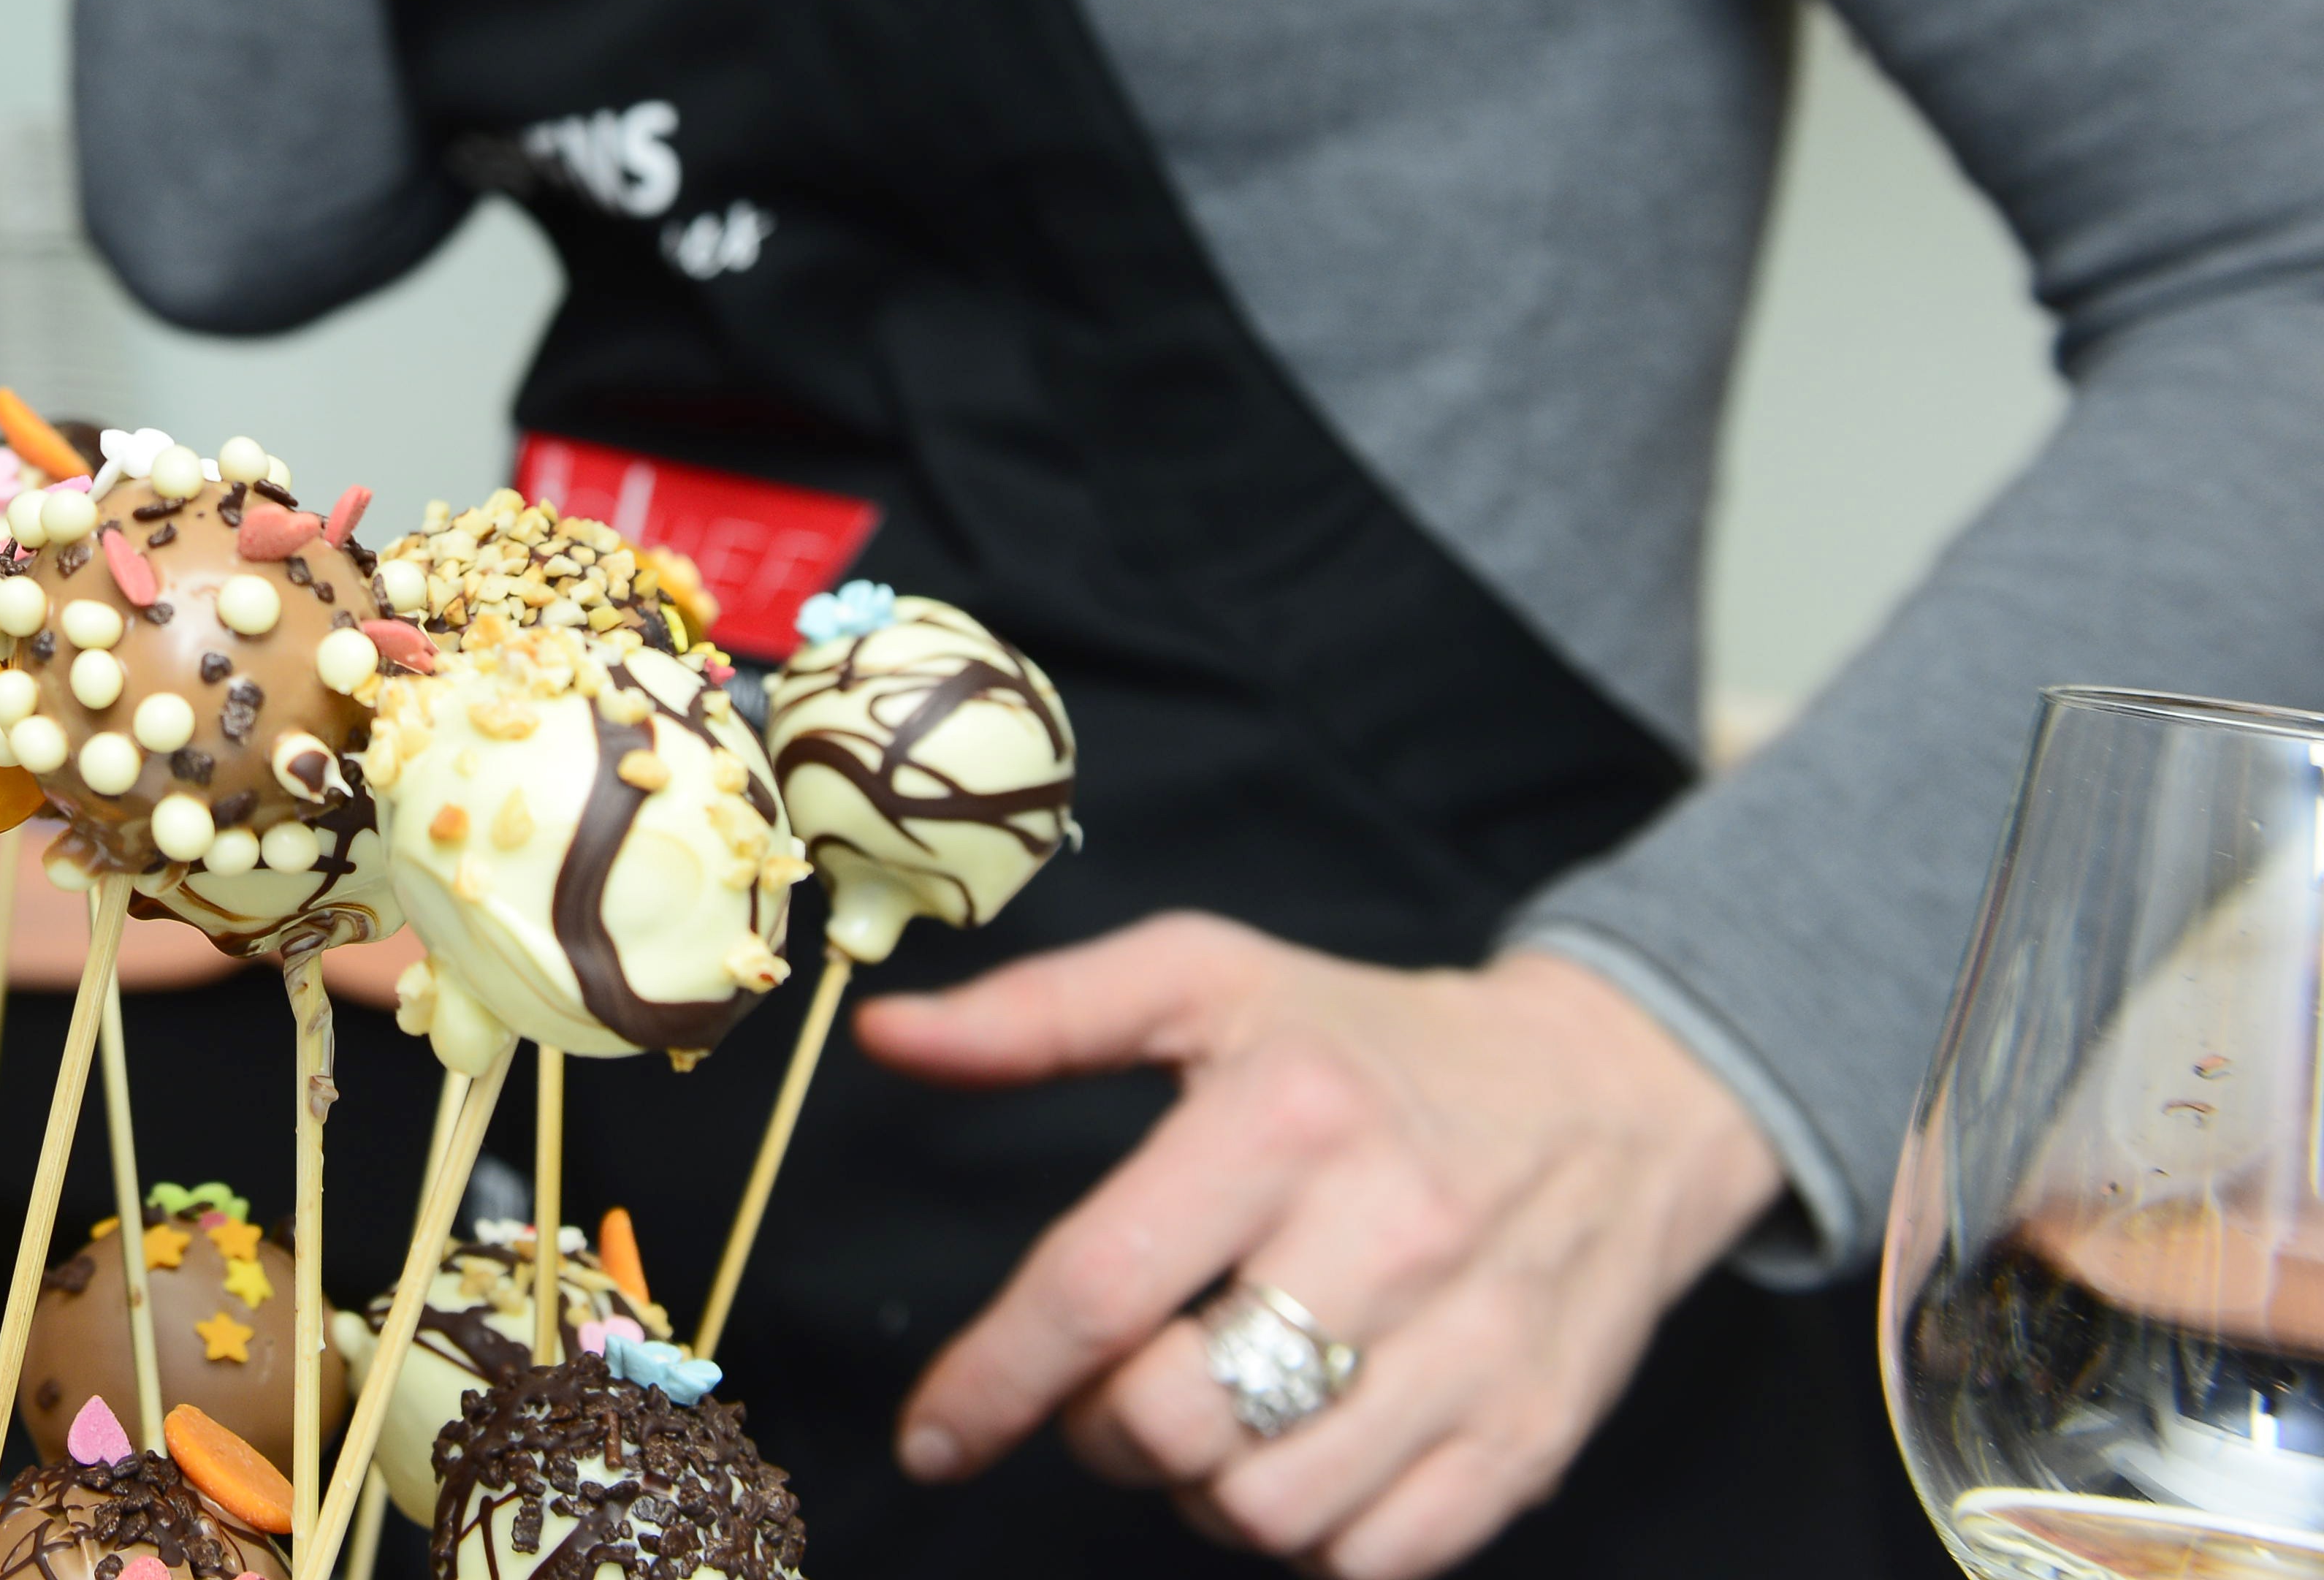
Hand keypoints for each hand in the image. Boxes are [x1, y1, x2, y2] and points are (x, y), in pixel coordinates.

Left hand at [868, 917, 1782, 1578]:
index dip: (991, 1380)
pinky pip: (1369, 1559)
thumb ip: (1038, 1012)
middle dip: (1101, 1426)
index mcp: (1289, 1115)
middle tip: (1116, 1378)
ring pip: (1262, 1507)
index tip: (932, 1438)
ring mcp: (1472, 1348)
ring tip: (1215, 1403)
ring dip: (1199, 1485)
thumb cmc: (1370, 1041)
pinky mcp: (1530, 1439)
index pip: (1097, 1286)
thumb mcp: (1205, 978)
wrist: (1613, 1100)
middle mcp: (1388, 1233)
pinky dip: (1306, 1535)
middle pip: (1171, 1418)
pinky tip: (1300, 1450)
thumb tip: (886, 1034)